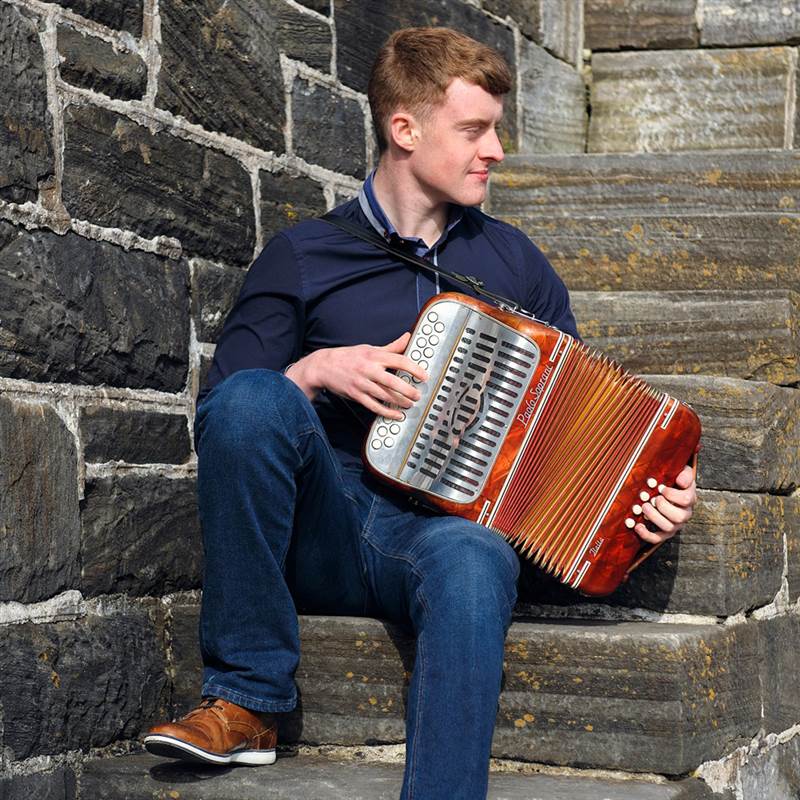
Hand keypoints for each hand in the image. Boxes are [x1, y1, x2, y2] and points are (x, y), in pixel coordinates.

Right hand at [286, 332, 427, 418]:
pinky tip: (396, 414)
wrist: (323, 366)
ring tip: (410, 404)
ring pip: (384, 395)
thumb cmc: (349, 357)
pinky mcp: (355, 395)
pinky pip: (374, 406)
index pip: (399, 360)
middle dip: (408, 390)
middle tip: (418, 395)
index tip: (424, 376)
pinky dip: (386, 412)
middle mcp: (368, 369)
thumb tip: (408, 337)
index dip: (414, 369)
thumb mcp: (370, 348)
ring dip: (400, 402)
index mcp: (374, 355)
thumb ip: (391, 347)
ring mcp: (361, 383)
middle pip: (393, 381)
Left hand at [634, 464, 696, 544]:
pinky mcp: (665, 532)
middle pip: (679, 517)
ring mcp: (675, 524)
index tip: (662, 489)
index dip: (673, 495)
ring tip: (644, 507)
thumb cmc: (674, 481)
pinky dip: (646, 534)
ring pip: (668, 527)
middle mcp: (685, 514)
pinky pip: (657, 538)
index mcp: (689, 498)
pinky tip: (637, 526)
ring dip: (654, 517)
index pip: (687, 500)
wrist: (670, 491)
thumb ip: (685, 474)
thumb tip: (681, 481)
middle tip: (653, 499)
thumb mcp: (682, 472)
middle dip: (663, 507)